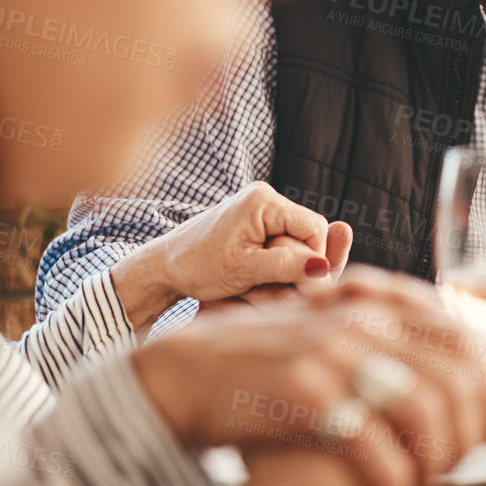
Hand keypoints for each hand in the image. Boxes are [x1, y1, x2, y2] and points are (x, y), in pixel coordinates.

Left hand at [109, 181, 351, 330]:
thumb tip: (323, 268)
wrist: (162, 268)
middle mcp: (265, 198)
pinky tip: (252, 280)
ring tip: (253, 285)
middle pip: (307, 237)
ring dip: (282, 271)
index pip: (315, 228)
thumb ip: (286, 266)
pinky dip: (272, 268)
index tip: (297, 287)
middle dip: (294, 267)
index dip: (313, 260)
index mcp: (264, 201)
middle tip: (264, 288)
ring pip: (296, 246)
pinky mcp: (254, 226)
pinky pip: (281, 248)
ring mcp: (259, 211)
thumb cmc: (196, 267)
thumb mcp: (244, 271)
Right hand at [132, 288, 485, 485]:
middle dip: (470, 432)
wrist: (183, 375)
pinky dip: (396, 476)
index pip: (463, 341)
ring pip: (424, 406)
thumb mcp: (332, 349)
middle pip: (455, 376)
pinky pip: (372, 439)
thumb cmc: (263, 372)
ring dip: (437, 458)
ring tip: (424, 485)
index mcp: (373, 308)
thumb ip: (390, 364)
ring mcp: (332, 351)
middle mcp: (361, 322)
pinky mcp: (302, 389)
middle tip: (459, 468)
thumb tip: (464, 404)